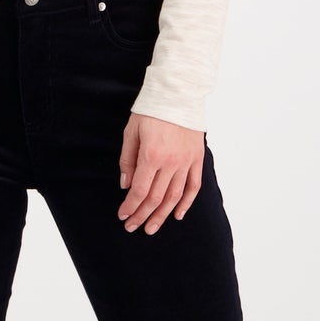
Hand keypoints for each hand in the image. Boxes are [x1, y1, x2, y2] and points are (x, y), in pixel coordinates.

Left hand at [118, 114, 203, 232]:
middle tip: (133, 228)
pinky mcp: (197, 158)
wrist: (178, 93)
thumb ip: (127, 160)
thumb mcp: (131, 132)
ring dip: (162, 215)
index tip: (123, 216)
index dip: (130, 207)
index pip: (139, 191)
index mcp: (151, 155)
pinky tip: (177, 214)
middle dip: (142, 215)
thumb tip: (126, 186)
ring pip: (174, 196)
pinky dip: (186, 202)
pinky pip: (193, 186)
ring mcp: (186, 162)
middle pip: (155, 198)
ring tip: (152, 227)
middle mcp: (170, 162)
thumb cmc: (151, 110)